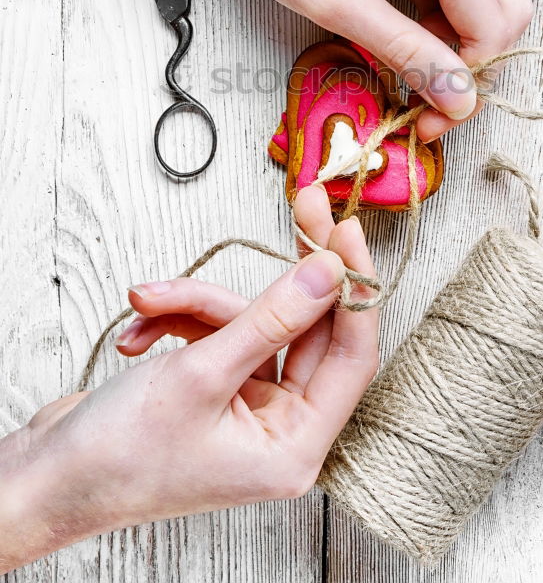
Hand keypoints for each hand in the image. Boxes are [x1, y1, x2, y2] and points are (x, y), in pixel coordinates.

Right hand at [0, 187, 377, 571]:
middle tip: (301, 206)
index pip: (351, 354)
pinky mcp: (215, 389)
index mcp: (293, 446)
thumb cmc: (117, 454)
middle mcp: (279, 428)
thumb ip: (271, 318)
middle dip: (276, 277)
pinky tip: (138, 333)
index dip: (353, 287)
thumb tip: (328, 271)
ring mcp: (247, 407)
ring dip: (199, 303)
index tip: (346, 229)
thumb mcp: (201, 375)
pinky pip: (217, 334)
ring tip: (150, 300)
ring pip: (251, 323)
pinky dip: (179, 322)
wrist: (45, 479)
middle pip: (302, 328)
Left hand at [1, 0, 539, 145]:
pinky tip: (414, 20)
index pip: (496, 25)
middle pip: (511, 5)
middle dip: (477, 61)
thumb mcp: (330, 1)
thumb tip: (456, 95)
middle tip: (426, 95)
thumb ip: (403, 50)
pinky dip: (457, 3)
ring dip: (472, 31)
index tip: (428, 114)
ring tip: (418, 55)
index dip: (468, 81)